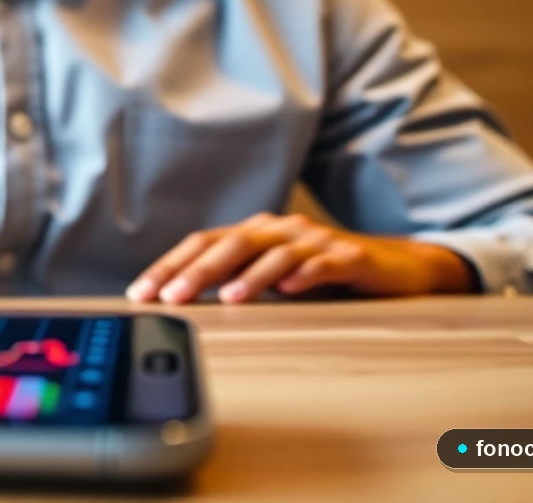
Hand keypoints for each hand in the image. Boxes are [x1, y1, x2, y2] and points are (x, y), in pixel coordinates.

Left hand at [125, 213, 475, 303]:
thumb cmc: (321, 274)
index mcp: (254, 232)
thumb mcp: (270, 279)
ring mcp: (315, 240)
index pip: (202, 243)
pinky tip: (289, 289)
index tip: (140, 293)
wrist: (392, 267)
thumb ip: (231, 283)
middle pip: (230, 244)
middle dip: (196, 271)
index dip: (168, 265)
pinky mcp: (349, 256)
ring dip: (247, 276)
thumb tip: (177, 303)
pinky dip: (304, 274)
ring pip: (273, 253)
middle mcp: (280, 229)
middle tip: (171, 298)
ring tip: (225, 298)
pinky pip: (322, 263)